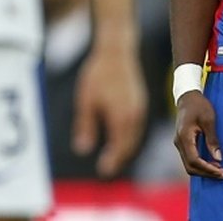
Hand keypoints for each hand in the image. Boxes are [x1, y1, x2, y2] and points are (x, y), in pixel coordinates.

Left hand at [72, 42, 146, 176]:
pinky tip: (120, 136)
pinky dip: (129, 135)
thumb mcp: (86, 102)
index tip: (103, 171)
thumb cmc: (98, 75)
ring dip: (125, 147)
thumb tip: (82, 150)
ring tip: (113, 156)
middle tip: (107, 168)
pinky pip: (137, 125)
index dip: (112, 161)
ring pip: (135, 135)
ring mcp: (139, 108)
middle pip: (129, 144)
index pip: (119, 147)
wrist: (116, 51)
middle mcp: (134, 115)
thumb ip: (85, 127)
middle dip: (119, 157)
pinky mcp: (140, 101)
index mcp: (121, 118)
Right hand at [173, 90, 222, 178]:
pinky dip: (201, 164)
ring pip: (189, 165)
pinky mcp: (182, 143)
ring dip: (204, 170)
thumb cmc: (199, 106)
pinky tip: (212, 163)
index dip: (208, 169)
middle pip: (190, 167)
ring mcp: (179, 143)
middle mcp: (179, 143)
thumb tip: (218, 159)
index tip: (222, 172)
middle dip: (207, 173)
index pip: (194, 161)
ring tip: (220, 170)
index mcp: (184, 137)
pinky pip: (190, 159)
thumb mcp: (209, 120)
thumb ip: (212, 140)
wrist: (187, 96)